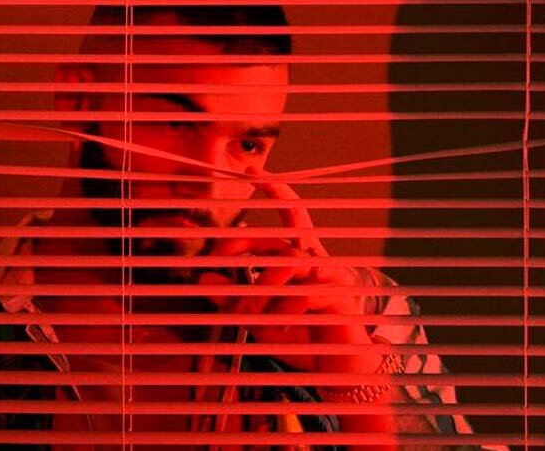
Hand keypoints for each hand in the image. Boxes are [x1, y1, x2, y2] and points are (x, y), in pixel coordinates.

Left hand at [197, 169, 376, 372]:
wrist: (339, 372)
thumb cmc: (301, 340)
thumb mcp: (258, 319)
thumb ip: (234, 297)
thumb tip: (205, 276)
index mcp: (302, 260)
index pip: (291, 216)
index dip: (277, 191)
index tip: (253, 172)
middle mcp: (318, 262)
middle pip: (279, 238)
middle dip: (244, 244)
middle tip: (218, 258)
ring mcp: (331, 278)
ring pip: (288, 263)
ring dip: (260, 288)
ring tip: (250, 314)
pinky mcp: (339, 298)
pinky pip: (303, 294)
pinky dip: (283, 311)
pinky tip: (280, 327)